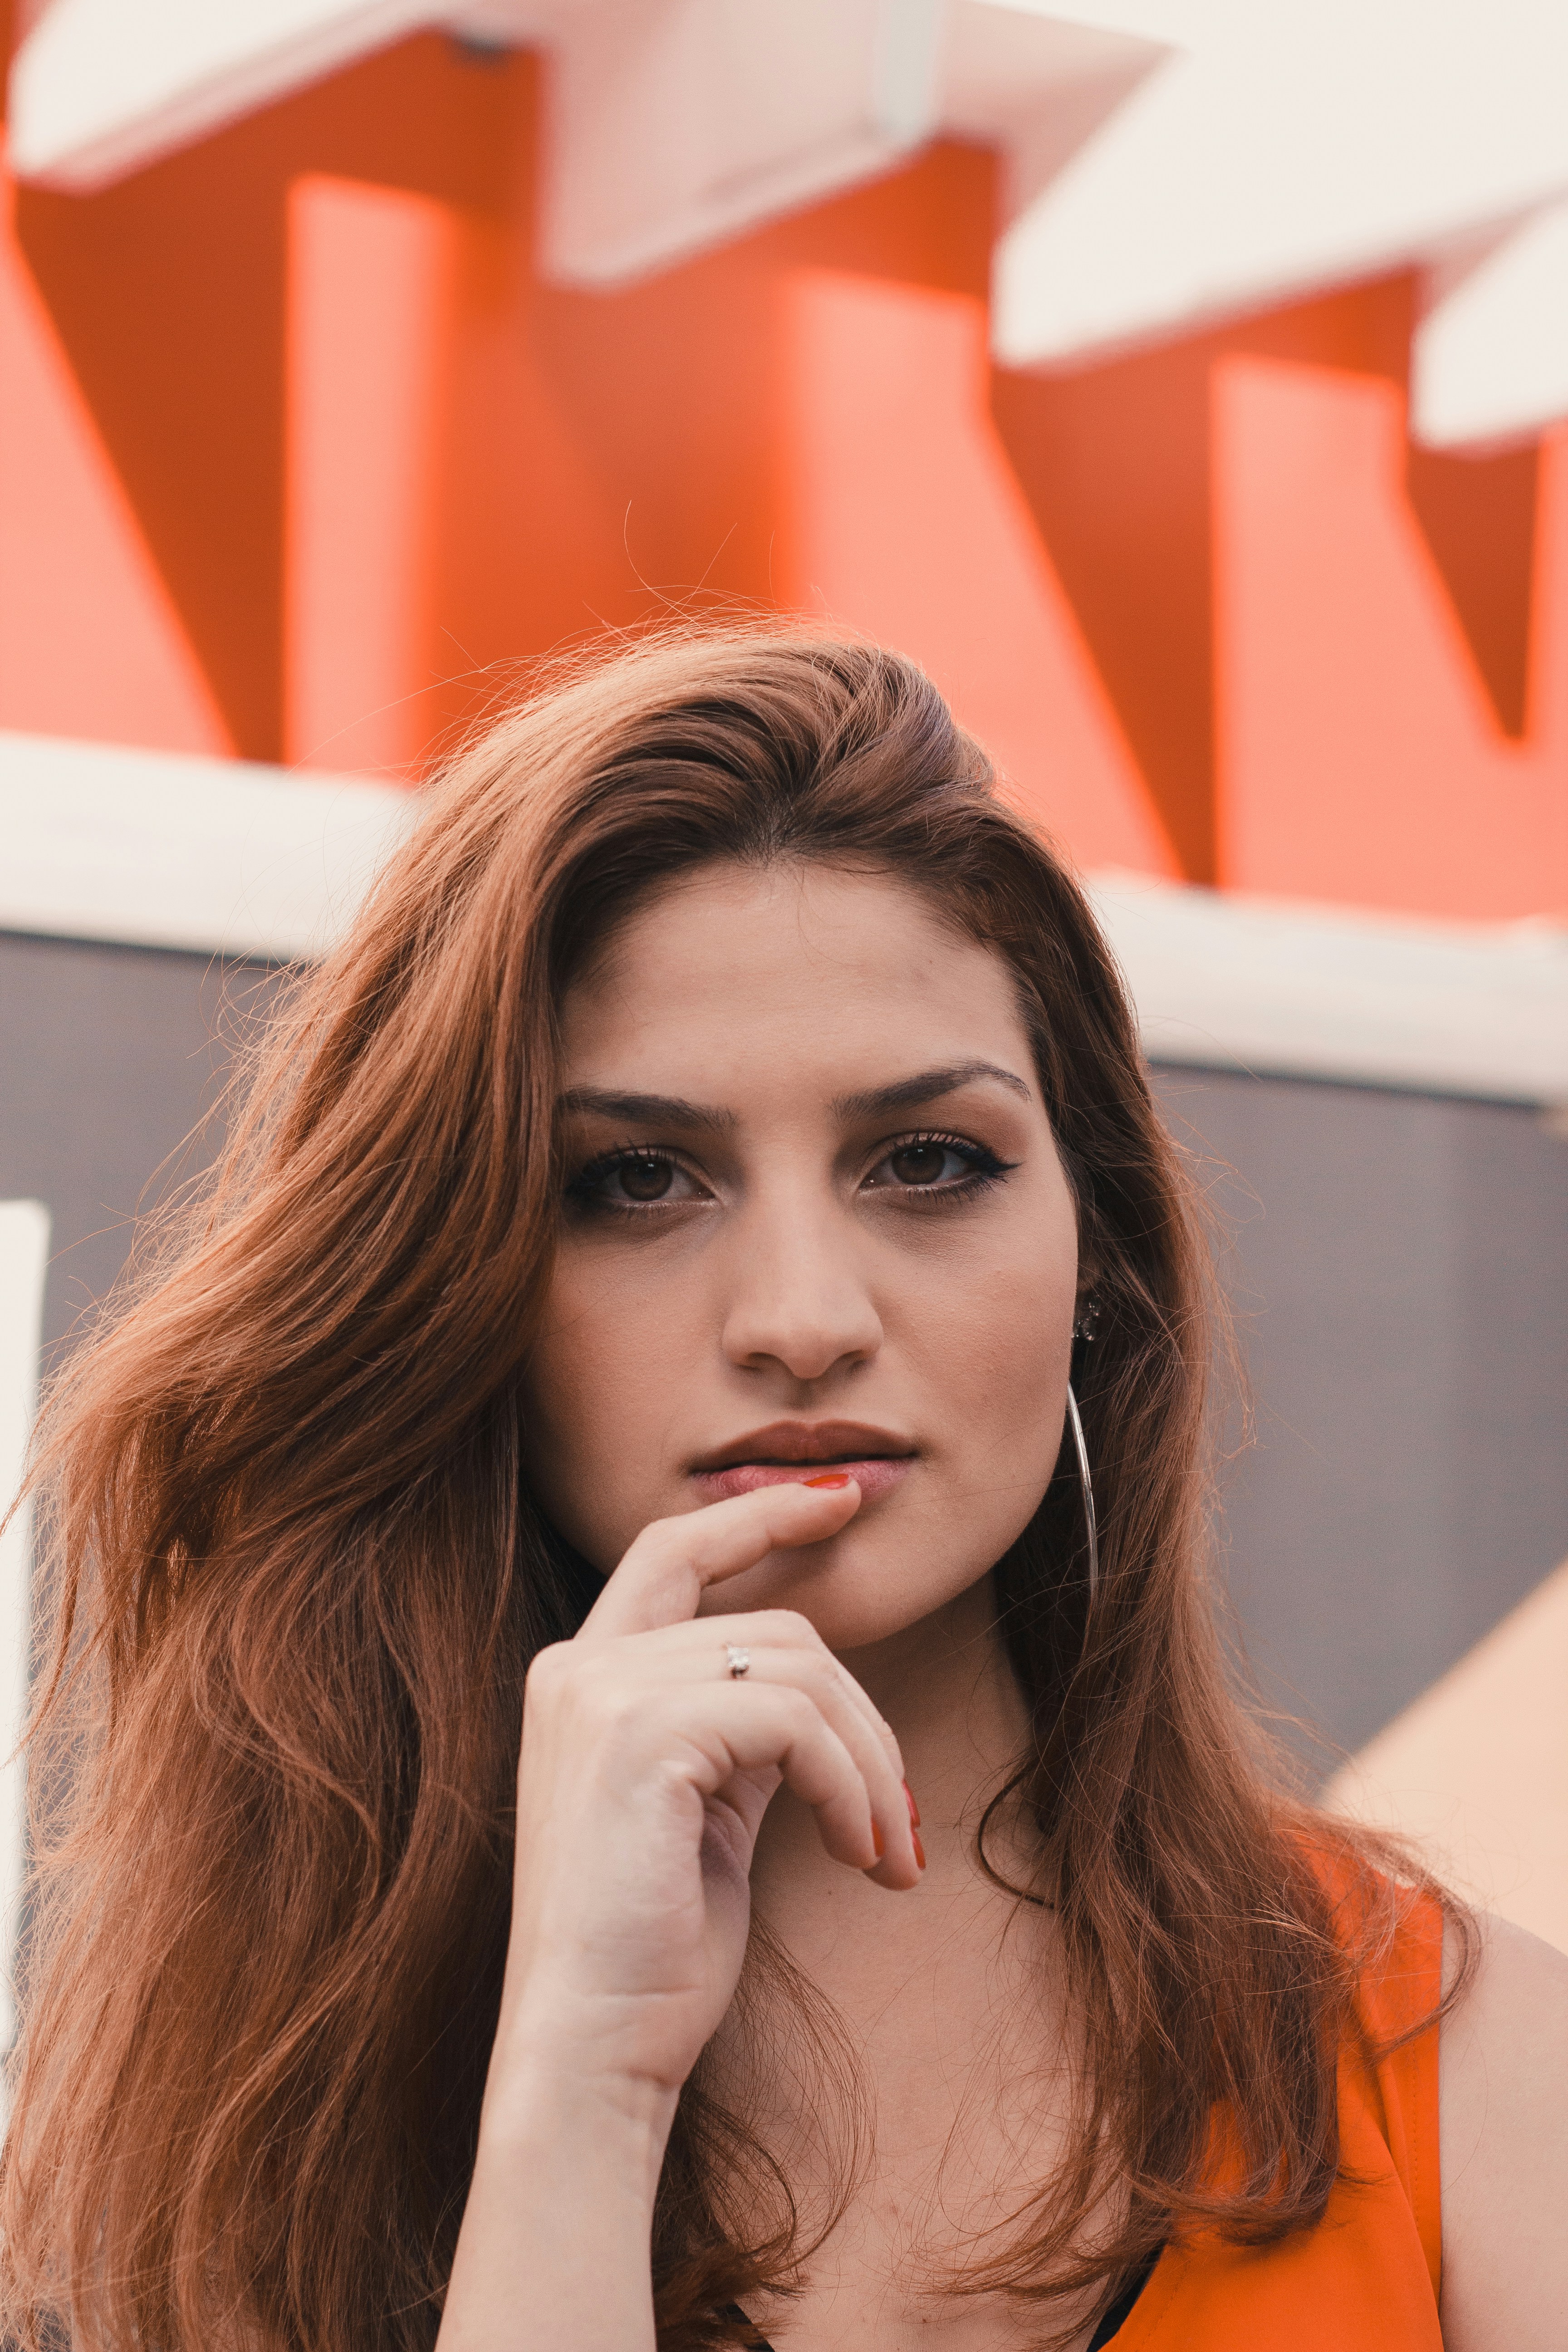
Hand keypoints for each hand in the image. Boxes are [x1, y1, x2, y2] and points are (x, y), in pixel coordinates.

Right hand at [489, 1478, 922, 2112]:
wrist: (591, 2046)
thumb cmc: (650, 1949)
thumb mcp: (700, 1809)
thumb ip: (735, 1731)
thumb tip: (821, 1695)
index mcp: (581, 1674)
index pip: (675, 1548)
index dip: (759, 1517)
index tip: (839, 1501)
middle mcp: (580, 1665)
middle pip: (777, 1626)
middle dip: (863, 1712)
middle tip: (902, 1811)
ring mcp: (603, 1693)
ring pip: (803, 1672)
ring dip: (870, 1765)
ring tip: (885, 1851)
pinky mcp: (642, 1735)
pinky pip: (797, 1723)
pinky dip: (852, 1787)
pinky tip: (862, 1857)